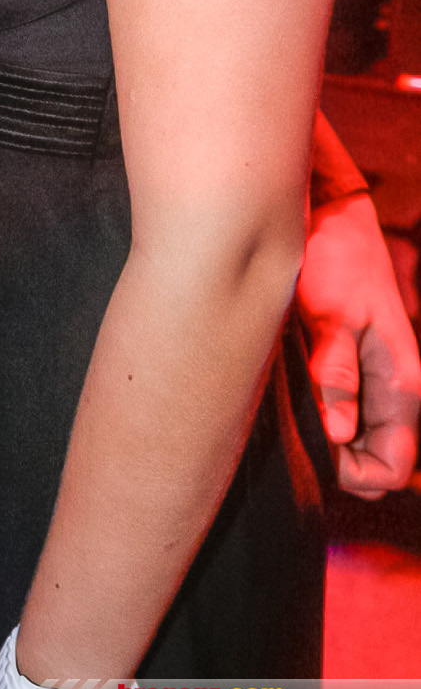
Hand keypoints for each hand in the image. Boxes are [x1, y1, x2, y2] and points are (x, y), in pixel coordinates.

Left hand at [297, 190, 420, 495]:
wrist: (330, 214)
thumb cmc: (336, 258)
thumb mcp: (331, 313)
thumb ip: (336, 372)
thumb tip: (337, 434)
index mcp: (402, 386)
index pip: (391, 469)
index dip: (352, 473)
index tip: (313, 448)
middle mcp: (391, 391)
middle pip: (369, 461)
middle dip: (333, 458)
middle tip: (293, 418)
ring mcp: (370, 381)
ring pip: (350, 439)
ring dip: (319, 433)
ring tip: (288, 397)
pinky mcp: (347, 367)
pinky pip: (335, 412)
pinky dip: (312, 411)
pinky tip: (286, 386)